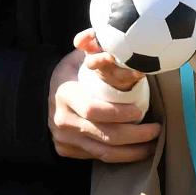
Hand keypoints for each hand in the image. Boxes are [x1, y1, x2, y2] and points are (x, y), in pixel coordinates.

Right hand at [48, 30, 159, 161]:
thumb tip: (106, 36)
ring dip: (132, 152)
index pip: (93, 110)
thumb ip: (92, 47)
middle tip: (156, 129)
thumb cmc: (68, 75)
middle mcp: (63, 121)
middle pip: (104, 135)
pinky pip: (98, 158)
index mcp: (65, 94)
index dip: (118, 113)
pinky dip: (120, 157)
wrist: (40, 97)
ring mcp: (64, 140)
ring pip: (103, 153)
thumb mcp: (75, 58)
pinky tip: (136, 150)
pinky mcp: (67, 152)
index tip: (139, 110)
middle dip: (134, 136)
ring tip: (152, 144)